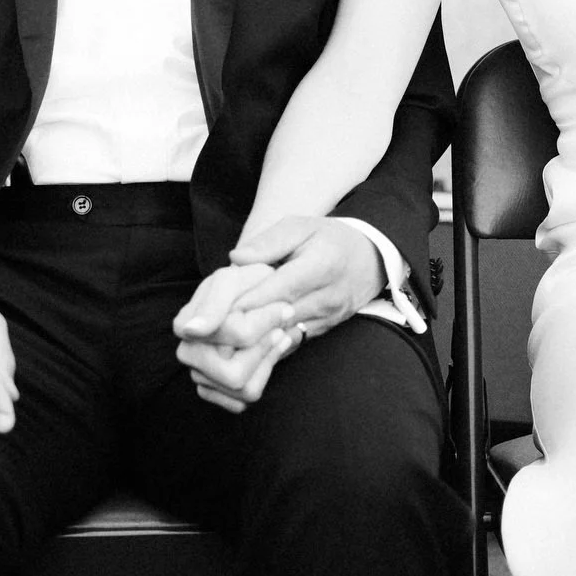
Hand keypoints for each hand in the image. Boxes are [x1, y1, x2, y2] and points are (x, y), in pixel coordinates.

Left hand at [174, 216, 384, 349]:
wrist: (372, 259)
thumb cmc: (329, 238)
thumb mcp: (301, 226)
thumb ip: (268, 242)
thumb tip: (235, 259)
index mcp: (320, 266)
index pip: (275, 290)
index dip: (242, 303)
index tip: (211, 313)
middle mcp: (325, 297)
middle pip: (276, 319)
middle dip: (237, 328)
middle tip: (203, 334)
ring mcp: (326, 319)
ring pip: (282, 337)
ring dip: (248, 343)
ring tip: (213, 344)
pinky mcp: (323, 332)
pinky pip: (290, 344)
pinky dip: (263, 348)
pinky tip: (238, 349)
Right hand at [174, 266, 302, 411]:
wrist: (251, 293)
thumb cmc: (242, 285)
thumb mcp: (231, 281)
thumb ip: (213, 303)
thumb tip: (191, 330)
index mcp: (185, 325)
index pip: (238, 336)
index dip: (266, 323)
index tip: (284, 308)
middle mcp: (187, 354)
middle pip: (235, 375)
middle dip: (266, 349)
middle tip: (282, 327)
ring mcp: (199, 375)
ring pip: (243, 389)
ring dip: (268, 362)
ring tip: (279, 337)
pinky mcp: (213, 391)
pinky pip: (243, 401)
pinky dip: (262, 377)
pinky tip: (268, 354)